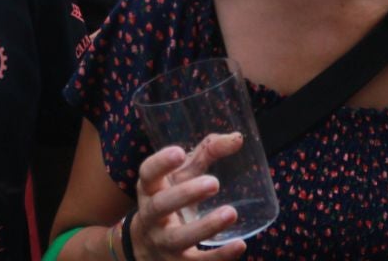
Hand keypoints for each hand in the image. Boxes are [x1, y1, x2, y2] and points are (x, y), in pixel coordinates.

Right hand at [131, 134, 249, 259]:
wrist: (147, 246)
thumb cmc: (172, 199)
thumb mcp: (182, 175)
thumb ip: (206, 153)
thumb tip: (238, 138)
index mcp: (149, 189)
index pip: (147, 174)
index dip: (161, 163)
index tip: (179, 152)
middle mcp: (151, 217)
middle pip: (160, 206)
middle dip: (186, 195)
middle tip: (214, 182)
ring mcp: (163, 243)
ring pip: (179, 238)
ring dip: (205, 227)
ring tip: (230, 213)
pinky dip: (219, 257)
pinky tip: (240, 245)